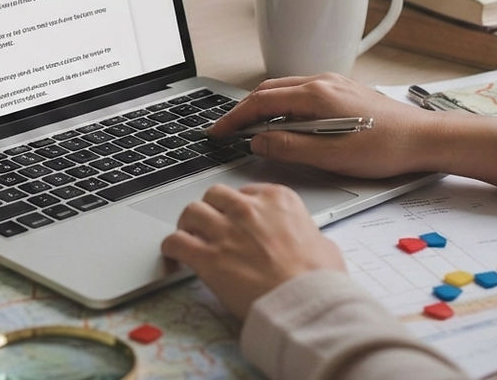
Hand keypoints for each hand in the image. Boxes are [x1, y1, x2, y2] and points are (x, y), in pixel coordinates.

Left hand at [160, 182, 345, 318]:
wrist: (306, 304)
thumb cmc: (319, 280)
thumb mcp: (324, 245)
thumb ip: (309, 234)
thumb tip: (310, 242)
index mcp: (278, 199)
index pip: (246, 191)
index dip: (237, 207)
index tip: (234, 218)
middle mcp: (248, 209)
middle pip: (215, 195)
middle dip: (210, 209)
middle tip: (209, 224)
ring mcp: (226, 230)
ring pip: (191, 211)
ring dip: (188, 224)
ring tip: (188, 236)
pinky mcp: (208, 257)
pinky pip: (176, 242)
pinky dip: (171, 247)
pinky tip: (173, 254)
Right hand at [210, 73, 496, 187]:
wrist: (425, 138)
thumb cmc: (385, 149)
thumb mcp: (332, 156)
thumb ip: (290, 147)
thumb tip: (258, 141)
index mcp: (316, 95)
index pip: (261, 101)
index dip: (234, 117)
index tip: (217, 131)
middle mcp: (322, 81)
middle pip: (268, 90)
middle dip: (243, 109)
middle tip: (227, 130)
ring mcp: (333, 82)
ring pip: (284, 88)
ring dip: (262, 105)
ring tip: (250, 128)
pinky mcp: (343, 89)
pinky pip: (301, 91)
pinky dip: (282, 103)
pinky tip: (284, 120)